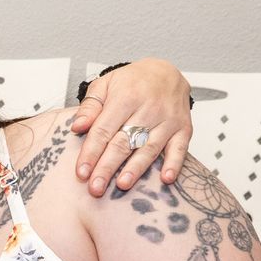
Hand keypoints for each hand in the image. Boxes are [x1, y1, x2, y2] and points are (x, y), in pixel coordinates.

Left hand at [68, 59, 192, 193]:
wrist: (167, 72)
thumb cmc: (132, 82)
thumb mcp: (106, 84)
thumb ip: (90, 106)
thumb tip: (77, 126)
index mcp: (125, 97)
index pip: (104, 130)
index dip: (91, 152)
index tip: (81, 172)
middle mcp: (148, 109)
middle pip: (124, 143)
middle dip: (108, 167)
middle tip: (96, 188)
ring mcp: (167, 120)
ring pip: (149, 148)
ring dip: (136, 169)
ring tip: (122, 185)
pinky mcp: (183, 129)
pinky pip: (180, 148)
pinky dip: (174, 164)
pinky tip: (166, 179)